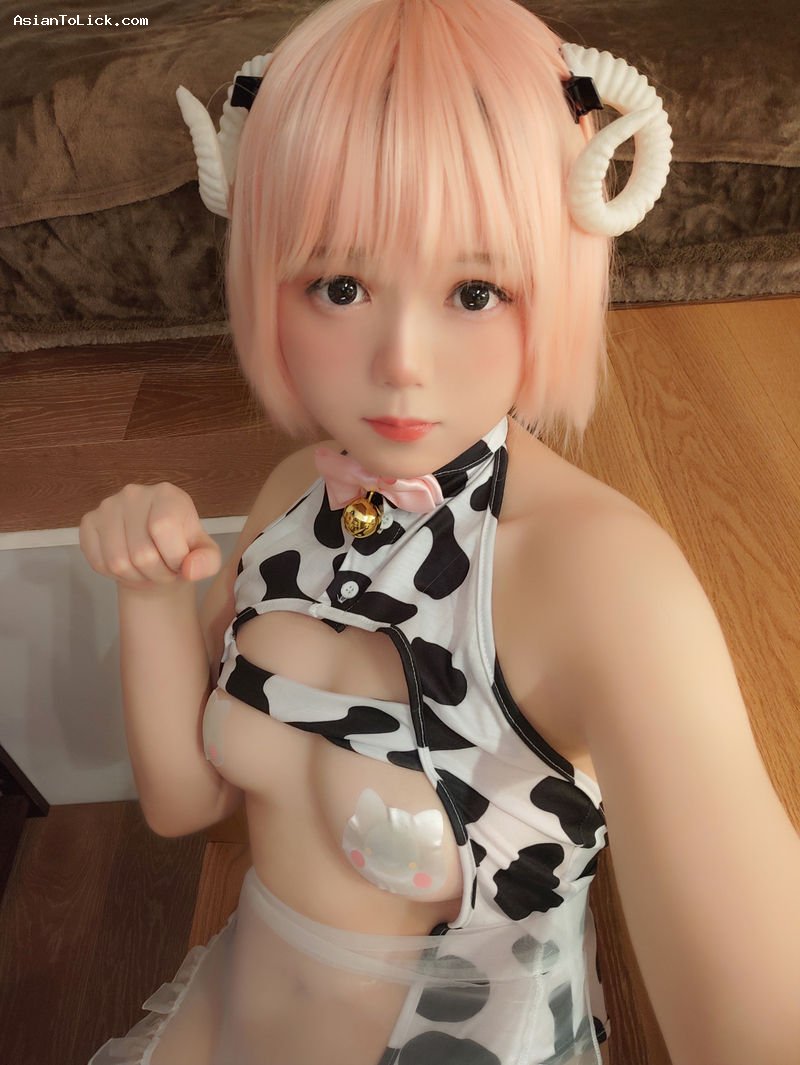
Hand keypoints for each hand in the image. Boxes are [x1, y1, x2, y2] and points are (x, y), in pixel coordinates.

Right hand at [79, 483, 221, 591]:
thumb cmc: (181, 548)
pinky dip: (114, 574)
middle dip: (157, 573)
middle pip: (141, 552)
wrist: (156, 552)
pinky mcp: (89, 522)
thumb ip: (207, 562)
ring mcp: (107, 506)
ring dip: (136, 577)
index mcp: (167, 494)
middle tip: (164, 570)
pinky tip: (128, 565)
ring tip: (147, 569)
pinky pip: (98, 562)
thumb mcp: (205, 555)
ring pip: (118, 562)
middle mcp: (134, 494)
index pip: (163, 528)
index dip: (174, 557)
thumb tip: (189, 569)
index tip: (181, 562)